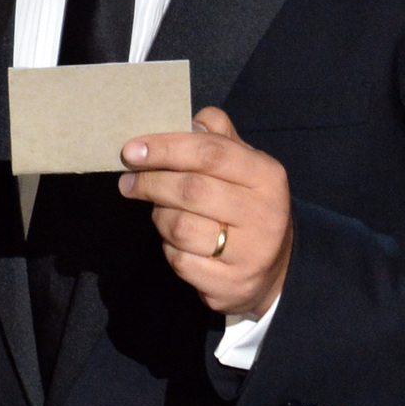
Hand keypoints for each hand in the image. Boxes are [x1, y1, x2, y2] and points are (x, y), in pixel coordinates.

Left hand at [118, 106, 291, 318]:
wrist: (276, 270)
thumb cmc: (247, 206)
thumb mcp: (244, 167)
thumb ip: (218, 139)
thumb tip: (188, 119)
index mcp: (266, 176)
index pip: (211, 153)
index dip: (166, 148)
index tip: (132, 150)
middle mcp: (264, 214)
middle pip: (191, 190)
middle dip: (151, 183)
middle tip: (128, 182)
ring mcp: (249, 254)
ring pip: (180, 227)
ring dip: (158, 217)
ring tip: (157, 210)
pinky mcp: (230, 285)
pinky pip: (179, 261)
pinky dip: (168, 248)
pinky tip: (175, 241)